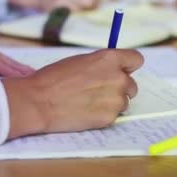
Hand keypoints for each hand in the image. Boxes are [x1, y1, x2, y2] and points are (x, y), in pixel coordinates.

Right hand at [2, 49, 143, 138]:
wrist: (39, 102)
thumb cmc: (53, 79)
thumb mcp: (80, 61)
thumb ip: (101, 65)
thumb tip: (113, 71)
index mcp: (110, 59)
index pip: (136, 59)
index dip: (128, 66)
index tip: (122, 70)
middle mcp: (118, 78)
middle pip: (132, 84)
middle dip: (118, 88)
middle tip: (98, 91)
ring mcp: (116, 100)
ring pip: (123, 102)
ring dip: (111, 103)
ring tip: (88, 102)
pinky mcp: (110, 118)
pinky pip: (113, 116)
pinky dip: (102, 115)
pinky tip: (85, 112)